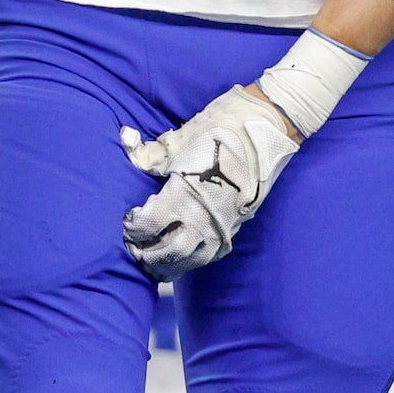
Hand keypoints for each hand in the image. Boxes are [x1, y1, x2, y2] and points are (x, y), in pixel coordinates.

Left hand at [120, 84, 300, 278]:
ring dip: (170, 265)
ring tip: (154, 262)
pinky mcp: (237, 226)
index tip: (129, 221)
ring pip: (191, 261)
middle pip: (167, 252)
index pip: (149, 226)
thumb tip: (127, 141)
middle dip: (146, 254)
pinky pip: (211, 254)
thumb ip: (151, 152)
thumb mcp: (181, 138)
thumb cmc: (221, 127)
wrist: (266, 127)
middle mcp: (202, 219)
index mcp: (183, 195)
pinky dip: (194, 260)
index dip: (134, 228)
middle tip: (135, 249)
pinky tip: (184, 256)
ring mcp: (222, 226)